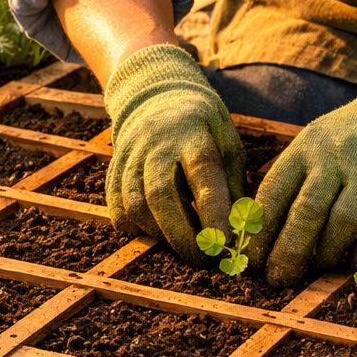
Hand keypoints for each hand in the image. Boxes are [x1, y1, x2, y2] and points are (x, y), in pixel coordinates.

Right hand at [103, 44, 245, 261]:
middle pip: (160, 194)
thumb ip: (235, 184)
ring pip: (135, 205)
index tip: (225, 241)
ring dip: (160, 235)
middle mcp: (156, 143)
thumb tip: (243, 231)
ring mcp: (129, 156)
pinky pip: (117, 208)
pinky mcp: (113, 170)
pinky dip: (137, 228)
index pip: (203, 172)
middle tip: (203, 259)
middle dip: (182, 234)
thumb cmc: (204, 128)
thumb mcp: (228, 144)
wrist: (158, 96)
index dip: (213, 209)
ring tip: (184, 246)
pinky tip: (158, 232)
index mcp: (193, 133)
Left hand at [255, 54, 356, 284]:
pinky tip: (354, 263)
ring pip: (343, 223)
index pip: (273, 194)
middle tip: (279, 279)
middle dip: (289, 253)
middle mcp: (336, 156)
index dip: (260, 233)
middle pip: (307, 212)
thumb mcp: (312, 150)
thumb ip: (289, 188)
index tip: (252, 262)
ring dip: (327, 254)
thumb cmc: (346, 146)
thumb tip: (258, 242)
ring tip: (319, 266)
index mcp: (305, 148)